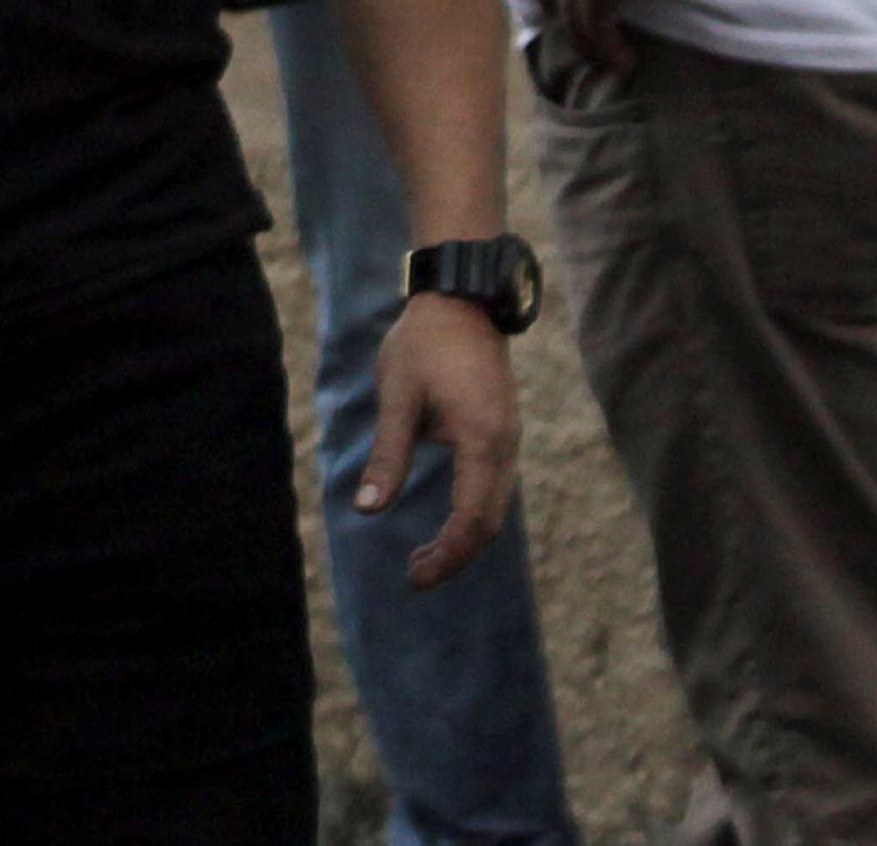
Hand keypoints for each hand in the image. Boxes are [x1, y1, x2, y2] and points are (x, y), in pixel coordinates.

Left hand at [356, 293, 518, 588]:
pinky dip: (473, 513)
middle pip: (489, 522)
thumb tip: (368, 509)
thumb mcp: (396, 397)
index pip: (472, 518)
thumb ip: (387, 455)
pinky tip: (447, 521)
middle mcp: (505, 446)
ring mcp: (508, 439)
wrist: (461, 300)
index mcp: (482, 440)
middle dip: (455, 555)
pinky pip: (494, 486)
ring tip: (424, 557)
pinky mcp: (501, 431)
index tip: (416, 576)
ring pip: (495, 506)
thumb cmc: (423, 344)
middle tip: (415, 575)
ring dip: (465, 536)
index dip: (447, 553)